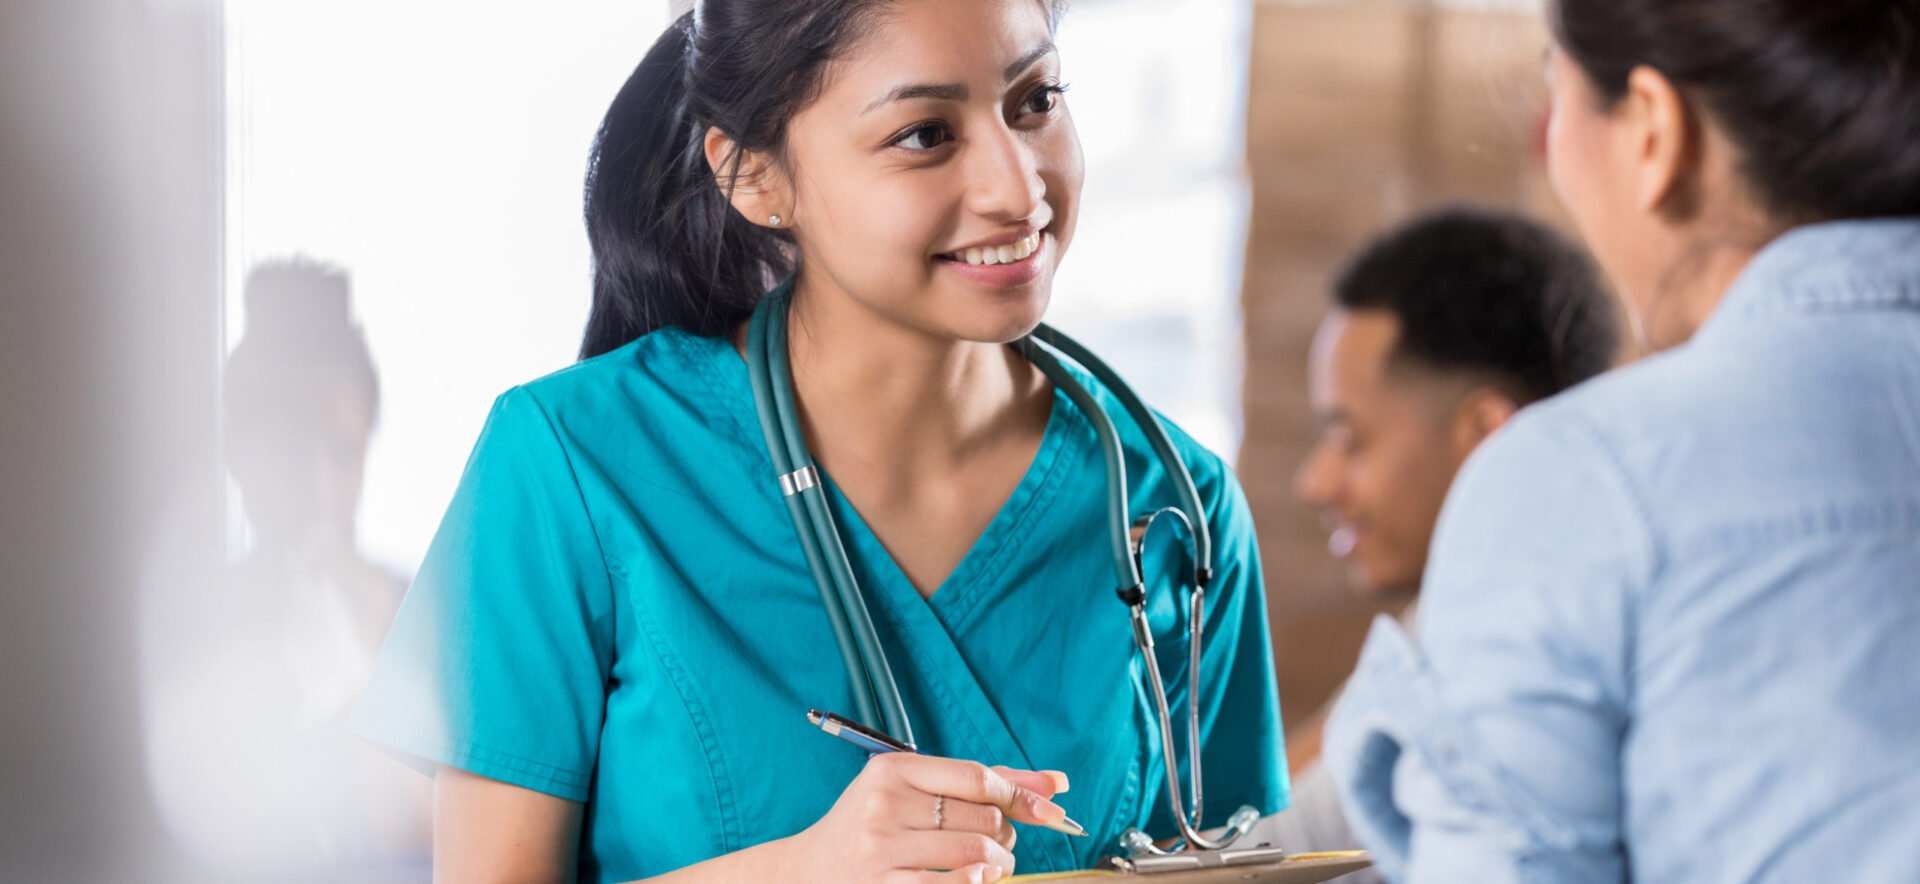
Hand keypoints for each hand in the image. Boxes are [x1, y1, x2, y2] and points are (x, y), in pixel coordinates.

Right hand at [787, 753, 1071, 882]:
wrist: (809, 872)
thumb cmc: (873, 827)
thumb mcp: (914, 792)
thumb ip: (983, 783)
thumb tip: (1056, 782)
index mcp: (892, 770)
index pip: (976, 778)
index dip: (1021, 795)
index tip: (1050, 811)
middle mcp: (884, 804)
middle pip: (983, 817)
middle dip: (1007, 834)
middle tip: (1000, 842)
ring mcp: (881, 848)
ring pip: (976, 852)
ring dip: (999, 864)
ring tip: (994, 864)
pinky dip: (977, 882)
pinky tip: (977, 878)